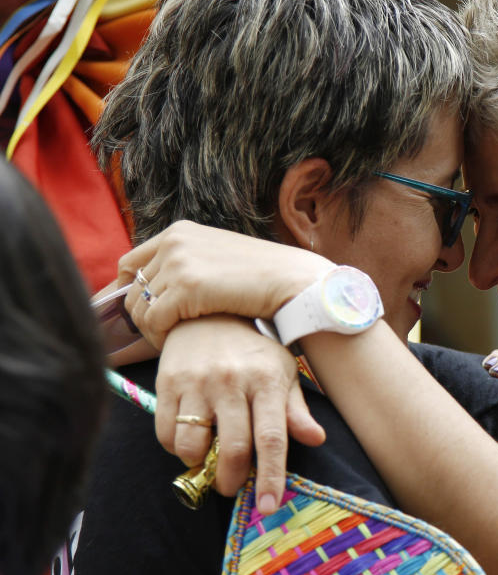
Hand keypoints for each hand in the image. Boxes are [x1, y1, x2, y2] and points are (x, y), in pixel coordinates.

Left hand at [119, 220, 330, 347]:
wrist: (291, 280)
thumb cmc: (263, 275)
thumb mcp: (218, 256)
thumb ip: (189, 264)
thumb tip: (162, 291)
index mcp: (180, 232)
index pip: (132, 262)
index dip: (128, 290)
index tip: (139, 311)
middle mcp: (174, 242)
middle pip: (131, 288)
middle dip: (140, 314)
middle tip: (159, 333)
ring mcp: (178, 263)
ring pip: (139, 307)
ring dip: (151, 329)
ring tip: (170, 340)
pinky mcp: (185, 288)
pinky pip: (153, 321)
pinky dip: (159, 337)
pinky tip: (175, 343)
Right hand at [155, 315, 325, 512]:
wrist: (209, 312)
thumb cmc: (253, 350)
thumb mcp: (282, 372)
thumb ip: (295, 409)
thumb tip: (316, 439)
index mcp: (267, 380)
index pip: (272, 437)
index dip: (271, 476)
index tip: (269, 506)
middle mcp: (232, 381)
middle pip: (232, 448)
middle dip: (232, 481)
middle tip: (234, 488)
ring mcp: (197, 382)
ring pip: (192, 446)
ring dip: (200, 465)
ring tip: (209, 458)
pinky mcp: (167, 383)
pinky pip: (165, 434)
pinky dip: (176, 449)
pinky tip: (189, 441)